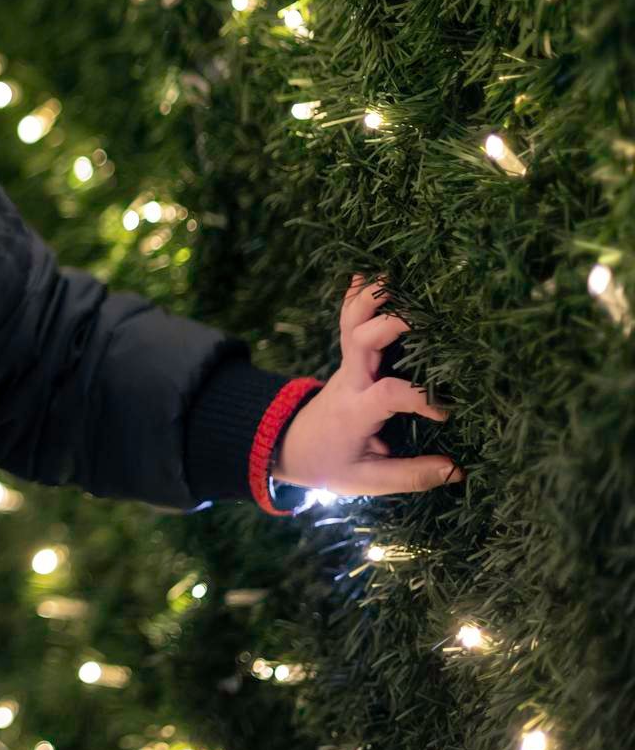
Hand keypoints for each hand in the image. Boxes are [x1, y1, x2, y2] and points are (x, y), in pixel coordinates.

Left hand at [271, 272, 464, 495]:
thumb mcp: (367, 479)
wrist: (291, 445)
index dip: (420, 396)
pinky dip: (358, 294)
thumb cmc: (332, 463)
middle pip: (361, 339)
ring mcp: (348, 363)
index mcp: (355, 410)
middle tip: (424, 317)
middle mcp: (350, 379)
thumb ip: (411, 475)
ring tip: (395, 274)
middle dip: (390, 324)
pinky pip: (351, 319)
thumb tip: (458, 471)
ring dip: (372, 297)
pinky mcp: (350, 356)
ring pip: (353, 321)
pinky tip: (368, 270)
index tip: (448, 411)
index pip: (388, 393)